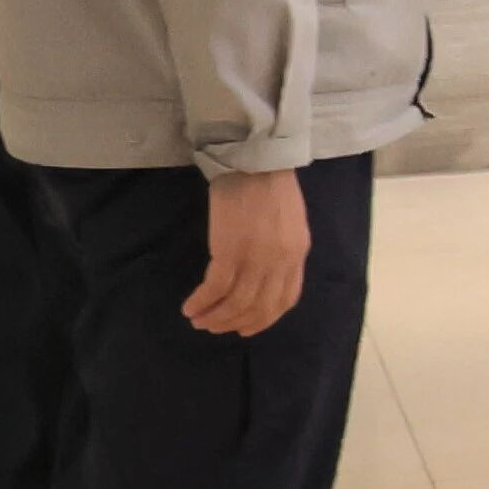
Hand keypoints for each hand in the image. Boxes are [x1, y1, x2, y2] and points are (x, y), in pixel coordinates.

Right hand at [183, 170, 309, 335]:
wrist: (254, 160)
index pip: (286, 299)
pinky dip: (202, 302)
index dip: (264, 319)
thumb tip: (265, 276)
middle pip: (260, 307)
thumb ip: (283, 251)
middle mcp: (281, 261)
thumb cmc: (269, 186)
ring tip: (198, 321)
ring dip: (215, 317)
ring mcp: (257, 257)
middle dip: (235, 323)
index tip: (246, 328)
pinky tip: (190, 307)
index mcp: (298, 254)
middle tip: (214, 328)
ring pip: (237, 303)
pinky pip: (216, 288)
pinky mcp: (230, 250)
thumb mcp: (289, 223)